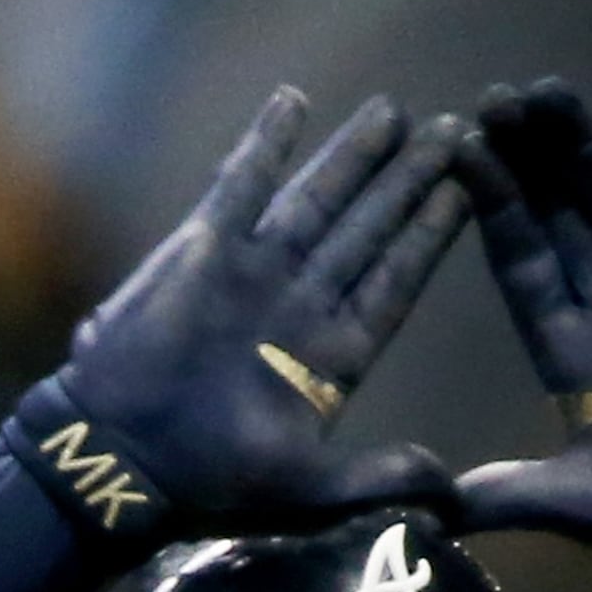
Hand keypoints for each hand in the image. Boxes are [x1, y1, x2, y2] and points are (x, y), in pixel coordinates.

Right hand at [13, 88, 469, 541]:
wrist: (121, 455)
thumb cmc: (211, 477)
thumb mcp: (310, 486)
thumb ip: (379, 477)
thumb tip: (447, 491)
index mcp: (333, 354)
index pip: (396, 281)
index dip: (431, 238)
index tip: (470, 193)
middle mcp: (300, 302)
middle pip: (368, 228)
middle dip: (407, 181)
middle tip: (454, 130)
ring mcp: (254, 272)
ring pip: (316, 199)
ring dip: (353, 155)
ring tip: (394, 110)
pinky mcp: (203, 250)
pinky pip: (240, 185)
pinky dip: (266, 143)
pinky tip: (294, 100)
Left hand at [448, 75, 591, 591]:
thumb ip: (527, 495)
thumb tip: (438, 508)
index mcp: (576, 357)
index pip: (522, 269)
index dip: (493, 211)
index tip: (462, 151)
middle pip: (562, 221)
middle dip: (529, 164)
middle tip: (494, 98)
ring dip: (588, 147)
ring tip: (550, 89)